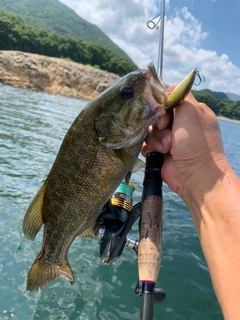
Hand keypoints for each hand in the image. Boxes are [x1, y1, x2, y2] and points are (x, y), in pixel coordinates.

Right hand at [141, 85, 227, 203]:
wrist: (196, 177)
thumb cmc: (196, 143)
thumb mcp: (192, 112)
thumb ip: (180, 95)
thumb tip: (168, 89)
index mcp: (192, 113)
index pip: (170, 100)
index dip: (163, 105)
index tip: (164, 114)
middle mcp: (181, 125)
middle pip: (157, 115)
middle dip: (160, 125)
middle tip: (168, 133)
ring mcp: (171, 140)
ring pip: (151, 130)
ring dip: (156, 139)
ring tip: (166, 148)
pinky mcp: (162, 152)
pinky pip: (147, 144)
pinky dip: (149, 148)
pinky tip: (155, 152)